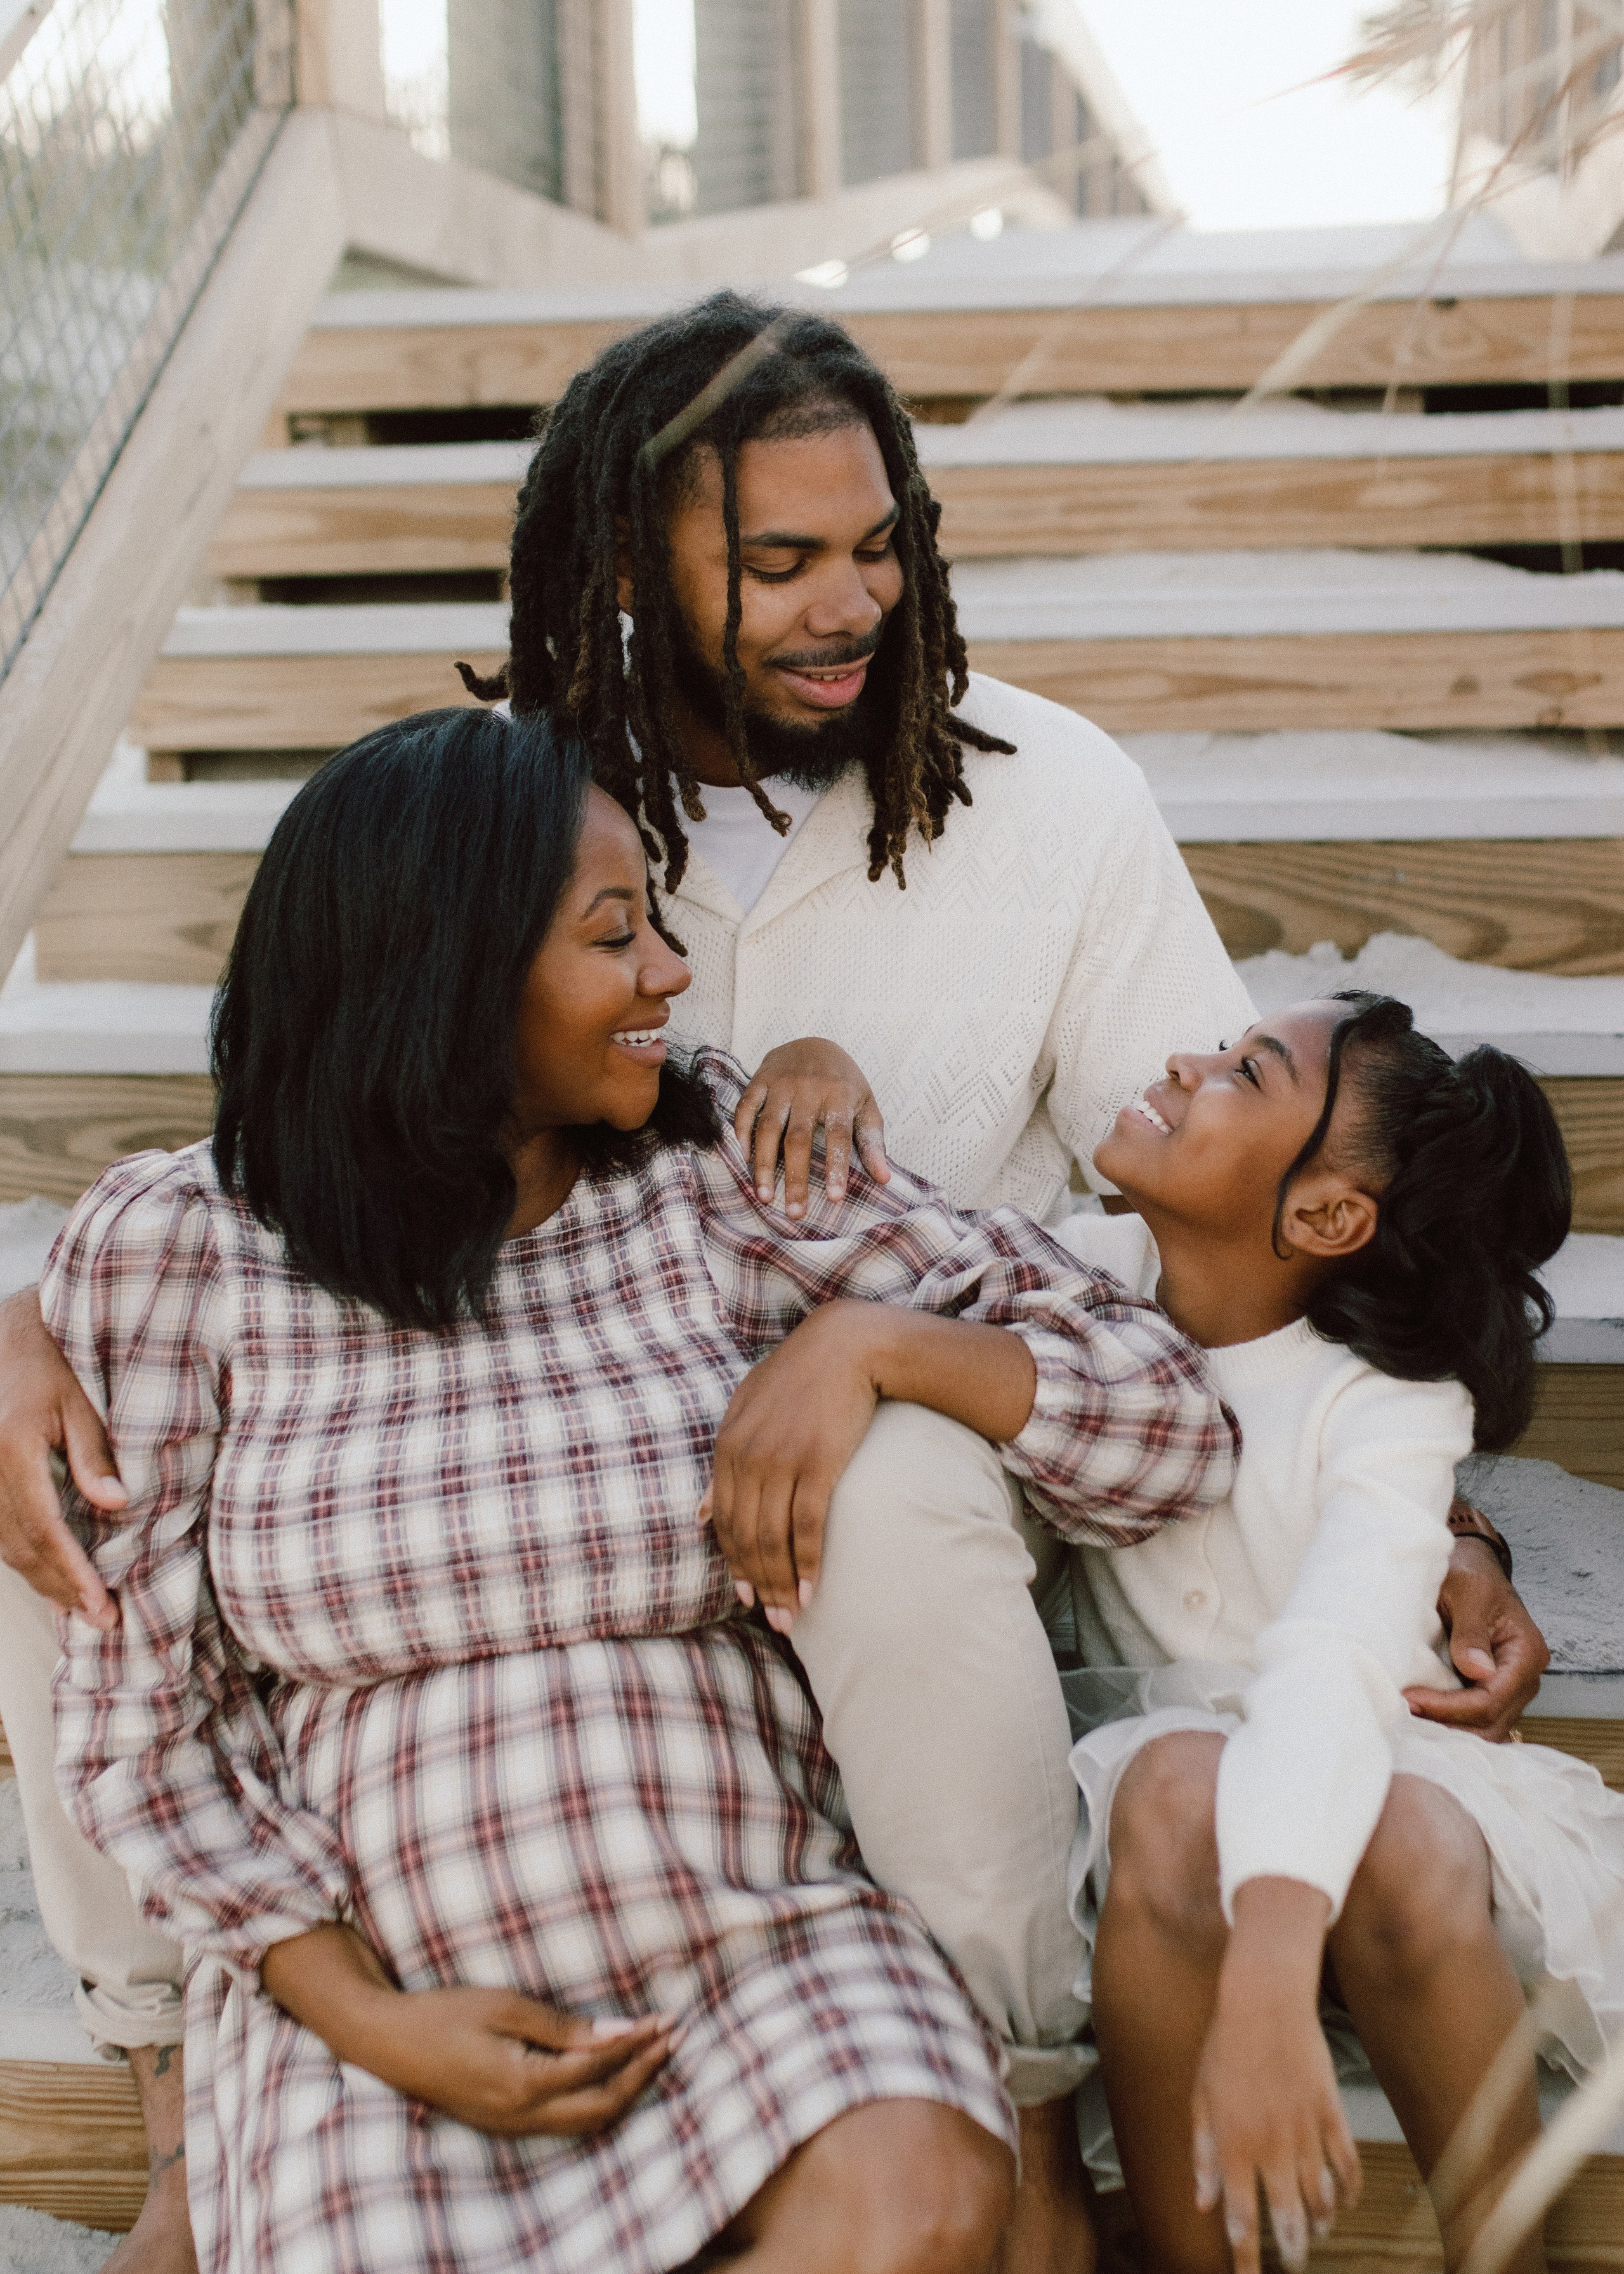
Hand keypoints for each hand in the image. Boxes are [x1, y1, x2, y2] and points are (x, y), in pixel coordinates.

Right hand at [0, 1288, 124, 1628]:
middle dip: (61, 1587)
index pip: (44, 1527)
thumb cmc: (55, 1362)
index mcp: (12, 1449)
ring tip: (80, 1607)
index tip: (101, 1604)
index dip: (72, 1571)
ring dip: (42, 1579)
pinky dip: (25, 1556)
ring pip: (5, 1544)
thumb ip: (94, 1455)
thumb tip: (115, 1505)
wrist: (10, 1334)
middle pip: (21, 1547)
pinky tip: (50, 1574)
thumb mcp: (82, 1402)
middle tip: (102, 1619)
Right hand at [261, 1923, 674, 2136]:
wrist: (387, 2042)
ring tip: (653, 2058)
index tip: (666, 2020)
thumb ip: (561, 2026)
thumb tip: (616, 2032)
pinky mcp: (504, 2124)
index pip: (598, 2069)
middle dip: (643, 2074)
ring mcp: (512, 2126)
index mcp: (522, 2084)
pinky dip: (598, 2103)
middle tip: (672, 2039)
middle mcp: (521, 2115)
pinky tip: (611, 2079)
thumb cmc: (443, 2013)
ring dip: (625, 2092)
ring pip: (587, 2123)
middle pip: (602, 2107)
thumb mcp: (504, 2007)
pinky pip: (565, 2123)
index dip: (637, 2045)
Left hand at [706, 1302, 884, 1632]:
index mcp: (727, 1446)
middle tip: (773, 1620)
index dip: (735, 1563)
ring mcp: (782, 1462)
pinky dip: (807, 1563)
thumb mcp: (747, 1411)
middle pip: (746, 1537)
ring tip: (792, 1616)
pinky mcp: (817, 1464)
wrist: (846, 1346)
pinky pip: (806, 1526)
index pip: (724, 1521)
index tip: (748, 1596)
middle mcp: (747, 1458)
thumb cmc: (799, 1377)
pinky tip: (812, 1589)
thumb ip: (724, 1462)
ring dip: (782, 1584)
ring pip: (773, 1539)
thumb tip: (701, 1514)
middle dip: (759, 1584)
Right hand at [734, 1039, 888, 1219]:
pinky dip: (741, 1135)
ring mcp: (780, 1083)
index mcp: (839, 1095)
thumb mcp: (865, 1105)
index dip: (836, 1167)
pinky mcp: (759, 1080)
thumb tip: (883, 1179)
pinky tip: (744, 1162)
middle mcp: (808, 1088)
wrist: (813, 1041)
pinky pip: (745, 1109)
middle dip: (796, 1177)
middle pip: (798, 1138)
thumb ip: (872, 1141)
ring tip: (765, 1197)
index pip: (838, 1136)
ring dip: (764, 1165)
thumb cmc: (843, 1083)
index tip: (835, 1199)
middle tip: (794, 1212)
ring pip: (768, 1127)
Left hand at [1192, 1881, 1360, 2273]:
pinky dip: (1349, 2189)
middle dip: (1290, 2249)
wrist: (1264, 2001)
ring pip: (1321, 2196)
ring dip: (1318, 2222)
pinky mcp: (1331, 2112)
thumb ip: (1203, 2155)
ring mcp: (1306, 2131)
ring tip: (1314, 2234)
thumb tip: (1204, 2203)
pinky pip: (1347, 2163)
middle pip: (1287, 2217)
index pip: (1240, 2217)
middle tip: (1292, 2263)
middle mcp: (1272, 2146)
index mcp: (1234, 2145)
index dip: (1246, 2255)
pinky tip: (1346, 2201)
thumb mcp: (1200, 2099)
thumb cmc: (1224, 2047)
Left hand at [1404, 1534, 1548, 1740]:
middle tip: (1404, 1714)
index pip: (1490, 1699)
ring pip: (1485, 1728)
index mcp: (1526, 1654)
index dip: (1450, 1707)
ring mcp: (1510, 1687)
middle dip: (1448, 1724)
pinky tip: (1423, 1716)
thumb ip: (1472, 1631)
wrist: (1472, 1565)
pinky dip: (1451, 1722)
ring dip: (1449, 1729)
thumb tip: (1478, 1671)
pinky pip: (1476, 1718)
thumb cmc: (1470, 1572)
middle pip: (1490, 1722)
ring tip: (1410, 1720)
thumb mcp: (1469, 1591)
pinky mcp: (1491, 1688)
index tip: (1411, 1700)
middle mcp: (1524, 1677)